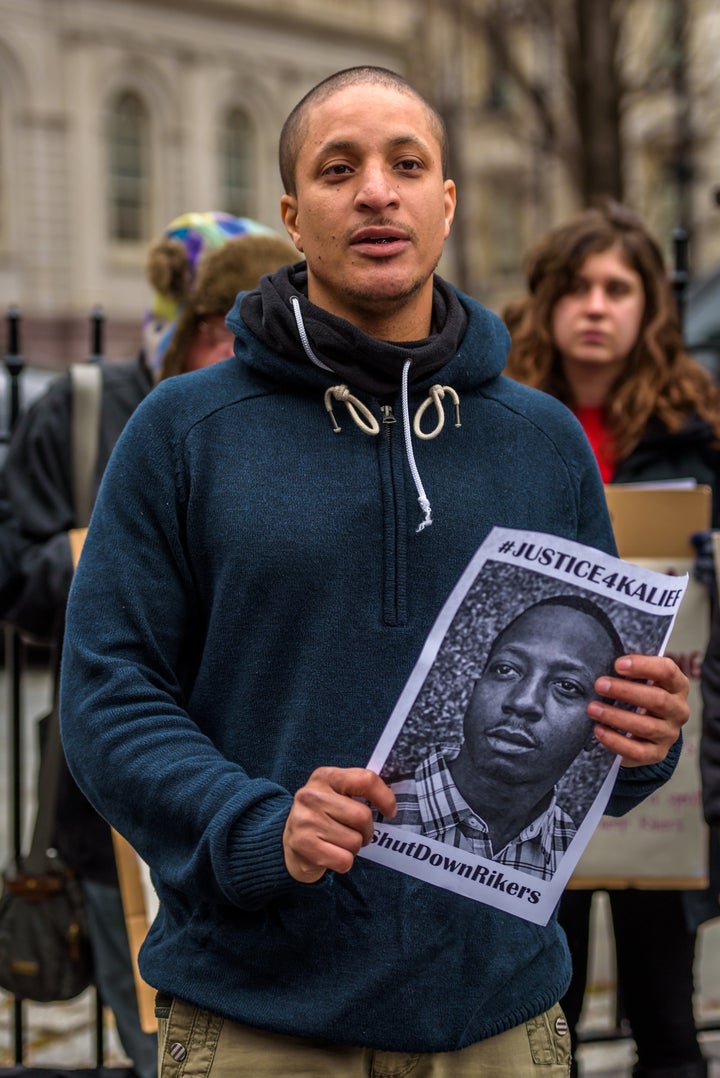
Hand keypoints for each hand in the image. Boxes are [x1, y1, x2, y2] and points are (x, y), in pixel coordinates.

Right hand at [283, 766, 396, 883]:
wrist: (288, 842)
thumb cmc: (323, 816)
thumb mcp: (336, 794)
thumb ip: (359, 790)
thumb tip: (391, 802)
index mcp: (325, 776)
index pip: (366, 780)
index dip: (385, 798)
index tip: (389, 811)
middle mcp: (312, 795)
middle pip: (362, 816)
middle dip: (367, 830)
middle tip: (359, 834)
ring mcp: (305, 819)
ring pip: (354, 841)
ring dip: (354, 847)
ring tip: (340, 842)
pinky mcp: (302, 844)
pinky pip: (344, 860)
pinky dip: (344, 862)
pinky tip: (331, 854)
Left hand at [588, 654, 688, 766]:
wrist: (649, 732)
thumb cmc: (641, 697)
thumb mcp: (642, 681)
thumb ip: (631, 672)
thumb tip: (601, 662)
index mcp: (677, 686)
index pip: (668, 671)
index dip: (643, 666)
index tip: (617, 664)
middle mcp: (678, 710)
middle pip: (658, 699)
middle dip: (625, 691)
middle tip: (599, 685)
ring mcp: (669, 734)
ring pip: (646, 726)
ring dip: (615, 716)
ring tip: (593, 708)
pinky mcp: (657, 754)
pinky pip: (636, 750)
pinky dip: (615, 741)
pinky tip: (598, 730)